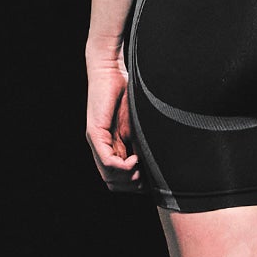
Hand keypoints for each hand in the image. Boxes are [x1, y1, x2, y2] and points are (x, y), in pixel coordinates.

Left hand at [86, 56, 141, 192]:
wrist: (110, 70)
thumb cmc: (128, 93)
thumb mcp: (140, 124)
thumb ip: (144, 143)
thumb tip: (160, 163)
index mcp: (112, 147)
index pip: (119, 180)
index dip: (136, 186)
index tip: (152, 180)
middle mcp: (101, 148)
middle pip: (113, 183)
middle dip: (133, 186)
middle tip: (148, 178)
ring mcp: (96, 142)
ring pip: (109, 177)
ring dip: (129, 178)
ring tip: (142, 168)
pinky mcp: (95, 133)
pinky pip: (107, 161)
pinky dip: (123, 167)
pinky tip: (135, 159)